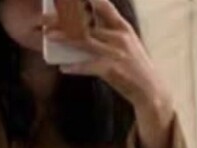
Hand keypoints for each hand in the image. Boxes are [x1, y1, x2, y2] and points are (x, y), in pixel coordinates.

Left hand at [44, 0, 174, 147]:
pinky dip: (74, 66)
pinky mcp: (111, 70)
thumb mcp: (126, 44)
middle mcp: (119, 36)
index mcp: (123, 27)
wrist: (150, 90)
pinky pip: (87, 66)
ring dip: (64, 38)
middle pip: (87, 23)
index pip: (103, 5)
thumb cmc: (134, 67)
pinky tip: (63, 67)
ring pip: (84, 41)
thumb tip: (84, 29)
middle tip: (45, 20)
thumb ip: (108, 33)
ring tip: (48, 37)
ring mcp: (115, 52)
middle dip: (63, 20)